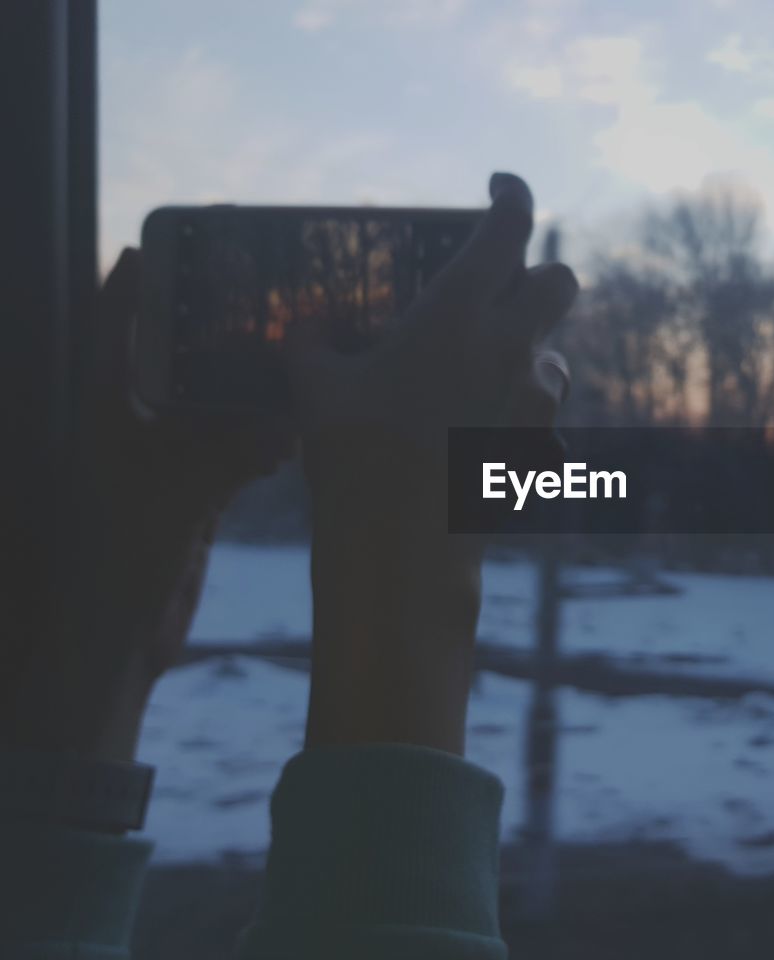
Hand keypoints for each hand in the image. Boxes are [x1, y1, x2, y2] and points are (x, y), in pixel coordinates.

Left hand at [0, 249, 291, 760]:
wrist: (111, 643)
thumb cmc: (115, 564)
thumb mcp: (174, 495)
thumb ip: (228, 451)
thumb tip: (289, 417)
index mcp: (102, 413)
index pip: (109, 332)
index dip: (129, 285)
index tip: (162, 245)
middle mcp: (128, 428)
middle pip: (168, 360)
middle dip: (207, 331)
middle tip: (255, 299)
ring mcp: (160, 462)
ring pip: (206, 405)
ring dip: (243, 387)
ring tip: (291, 358)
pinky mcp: (190, 495)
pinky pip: (230, 450)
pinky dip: (260, 439)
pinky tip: (294, 433)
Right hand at [289, 172, 575, 753]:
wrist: (404, 549)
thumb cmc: (354, 458)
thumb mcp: (315, 389)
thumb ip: (312, 345)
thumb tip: (303, 328)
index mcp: (457, 313)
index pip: (511, 227)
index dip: (513, 193)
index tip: (498, 185)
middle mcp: (508, 348)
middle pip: (561, 282)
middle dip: (539, 272)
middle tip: (499, 286)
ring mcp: (531, 400)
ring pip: (557, 352)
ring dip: (530, 349)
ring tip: (479, 370)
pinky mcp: (536, 445)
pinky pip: (543, 407)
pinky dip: (521, 402)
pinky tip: (478, 424)